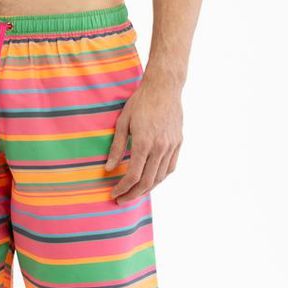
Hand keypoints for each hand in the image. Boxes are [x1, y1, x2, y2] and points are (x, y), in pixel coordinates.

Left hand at [104, 79, 182, 203]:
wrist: (164, 87)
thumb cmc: (140, 102)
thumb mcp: (123, 122)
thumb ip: (117, 147)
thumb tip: (109, 168)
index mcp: (144, 142)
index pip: (133, 175)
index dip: (122, 188)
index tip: (113, 193)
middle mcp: (160, 147)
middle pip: (148, 182)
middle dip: (133, 194)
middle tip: (121, 200)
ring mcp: (171, 146)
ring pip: (160, 177)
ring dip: (147, 189)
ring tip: (134, 192)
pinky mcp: (178, 143)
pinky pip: (170, 167)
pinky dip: (160, 178)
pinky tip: (151, 180)